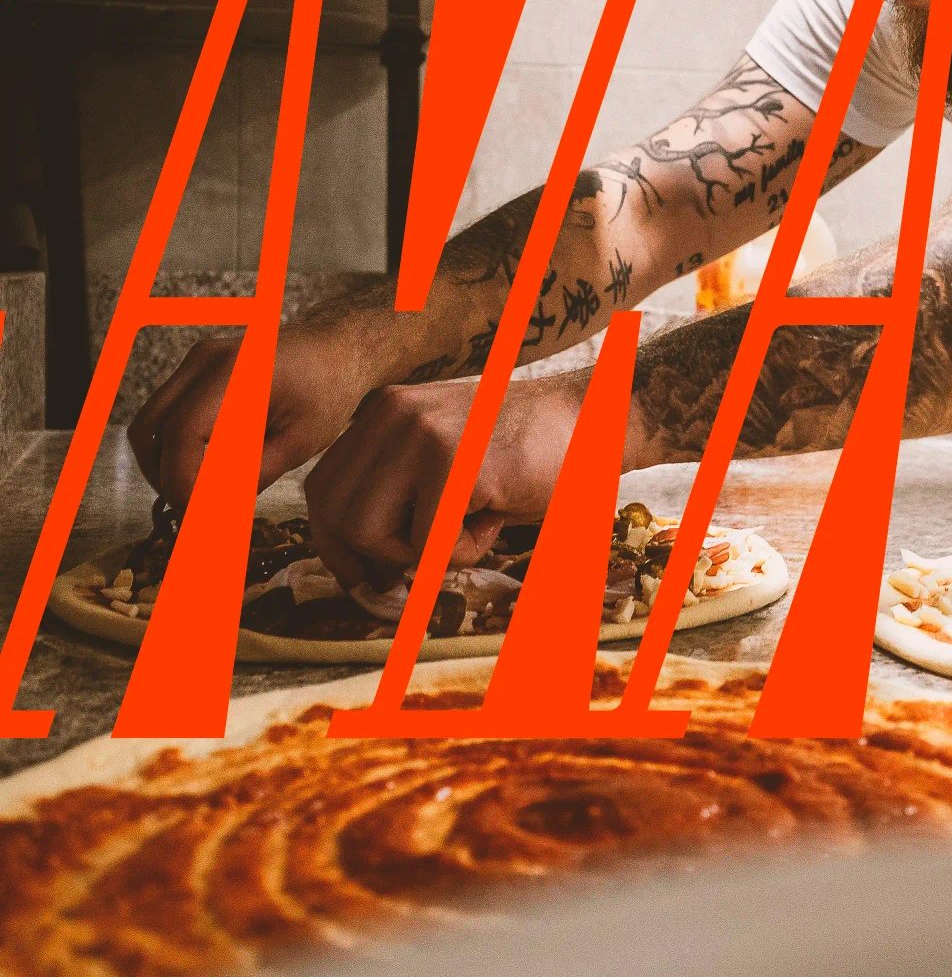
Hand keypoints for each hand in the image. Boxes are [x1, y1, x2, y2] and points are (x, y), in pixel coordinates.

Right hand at [128, 329, 378, 509]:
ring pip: (150, 424)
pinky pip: (166, 415)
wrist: (337, 349)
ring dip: (165, 464)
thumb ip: (252, 476)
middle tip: (196, 514)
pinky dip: (174, 448)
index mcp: (237, 372)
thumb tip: (210, 514)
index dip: (181, 481)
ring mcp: (195, 362)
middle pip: (152, 430)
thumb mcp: (300, 442)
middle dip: (168, 477)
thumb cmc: (328, 392)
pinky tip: (207, 470)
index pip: (183, 432)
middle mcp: (205, 360)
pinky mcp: (195, 371)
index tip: (194, 518)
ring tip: (202, 495)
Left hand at [302, 372, 583, 587]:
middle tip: (424, 559)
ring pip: (368, 532)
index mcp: (384, 413)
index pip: (322, 489)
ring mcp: (419, 434)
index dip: (337, 543)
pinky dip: (462, 552)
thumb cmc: (527, 455)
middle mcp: (391, 414)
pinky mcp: (452, 461)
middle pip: (332, 513)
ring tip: (466, 530)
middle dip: (373, 555)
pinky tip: (496, 518)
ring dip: (418, 553)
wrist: (596, 423)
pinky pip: (427, 543)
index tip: (370, 571)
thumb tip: (352, 566)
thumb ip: (397, 491)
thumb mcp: (445, 461)